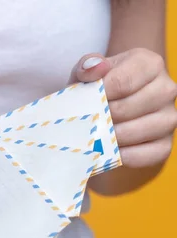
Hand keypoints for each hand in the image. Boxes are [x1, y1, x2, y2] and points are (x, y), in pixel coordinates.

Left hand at [69, 48, 176, 167]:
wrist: (104, 111)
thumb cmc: (95, 89)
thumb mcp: (86, 73)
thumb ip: (88, 66)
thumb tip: (97, 68)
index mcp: (148, 64)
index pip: (123, 81)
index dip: (99, 95)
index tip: (85, 102)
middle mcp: (166, 88)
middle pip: (130, 107)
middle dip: (103, 117)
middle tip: (88, 121)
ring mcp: (169, 117)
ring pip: (141, 130)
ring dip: (113, 136)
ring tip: (96, 135)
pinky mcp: (165, 144)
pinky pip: (148, 154)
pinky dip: (125, 156)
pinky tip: (109, 152)